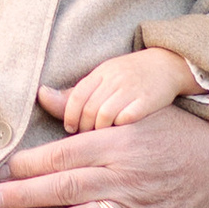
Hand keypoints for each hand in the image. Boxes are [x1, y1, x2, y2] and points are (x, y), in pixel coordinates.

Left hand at [0, 102, 208, 207]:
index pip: (63, 154)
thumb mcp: (131, 110)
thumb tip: (42, 94)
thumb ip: (83, 105)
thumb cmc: (168, 131)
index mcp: (115, 142)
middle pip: (66, 186)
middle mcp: (122, 174)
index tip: (1, 170)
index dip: (30, 163)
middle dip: (25, 195)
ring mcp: (136, 204)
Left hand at [43, 48, 200, 134]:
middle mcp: (114, 79)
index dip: (70, 116)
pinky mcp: (147, 101)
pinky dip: (118, 130)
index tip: (71, 129)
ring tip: (101, 142)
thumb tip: (41, 96)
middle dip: (84, 128)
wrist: (166, 65)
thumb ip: (76, 92)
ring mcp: (131, 89)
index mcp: (100, 72)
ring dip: (100, 132)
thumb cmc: (128, 76)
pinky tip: (119, 137)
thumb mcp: (102, 78)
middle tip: (85, 141)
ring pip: (105, 116)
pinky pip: (126, 119)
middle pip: (89, 108)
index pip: (76, 96)